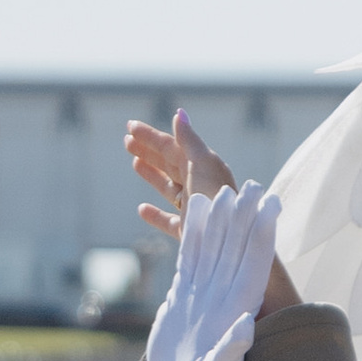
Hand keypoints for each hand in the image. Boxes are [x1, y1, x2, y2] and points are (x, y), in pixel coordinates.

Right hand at [129, 109, 301, 323]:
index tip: (129, 127)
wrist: (235, 247)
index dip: (152, 136)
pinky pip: (170, 221)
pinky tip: (142, 209)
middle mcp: (200, 187)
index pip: (174, 146)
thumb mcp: (204, 166)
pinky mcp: (192, 234)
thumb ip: (189, 141)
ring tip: (134, 163)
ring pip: (169, 189)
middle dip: (149, 151)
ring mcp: (196, 211)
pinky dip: (156, 215)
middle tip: (126, 141)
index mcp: (204, 168)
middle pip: (170, 164)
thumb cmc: (221, 202)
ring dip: (151, 175)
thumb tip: (179, 113)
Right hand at [148, 177, 283, 360]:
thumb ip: (231, 352)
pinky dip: (192, 232)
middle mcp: (225, 298)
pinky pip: (190, 257)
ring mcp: (205, 295)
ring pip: (214, 247)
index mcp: (237, 311)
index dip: (262, 234)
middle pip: (237, 248)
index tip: (271, 205)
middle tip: (255, 185)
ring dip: (222, 219)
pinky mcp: (185, 297)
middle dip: (246, 217)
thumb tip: (246, 326)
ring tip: (226, 189)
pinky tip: (194, 207)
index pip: (254, 264)